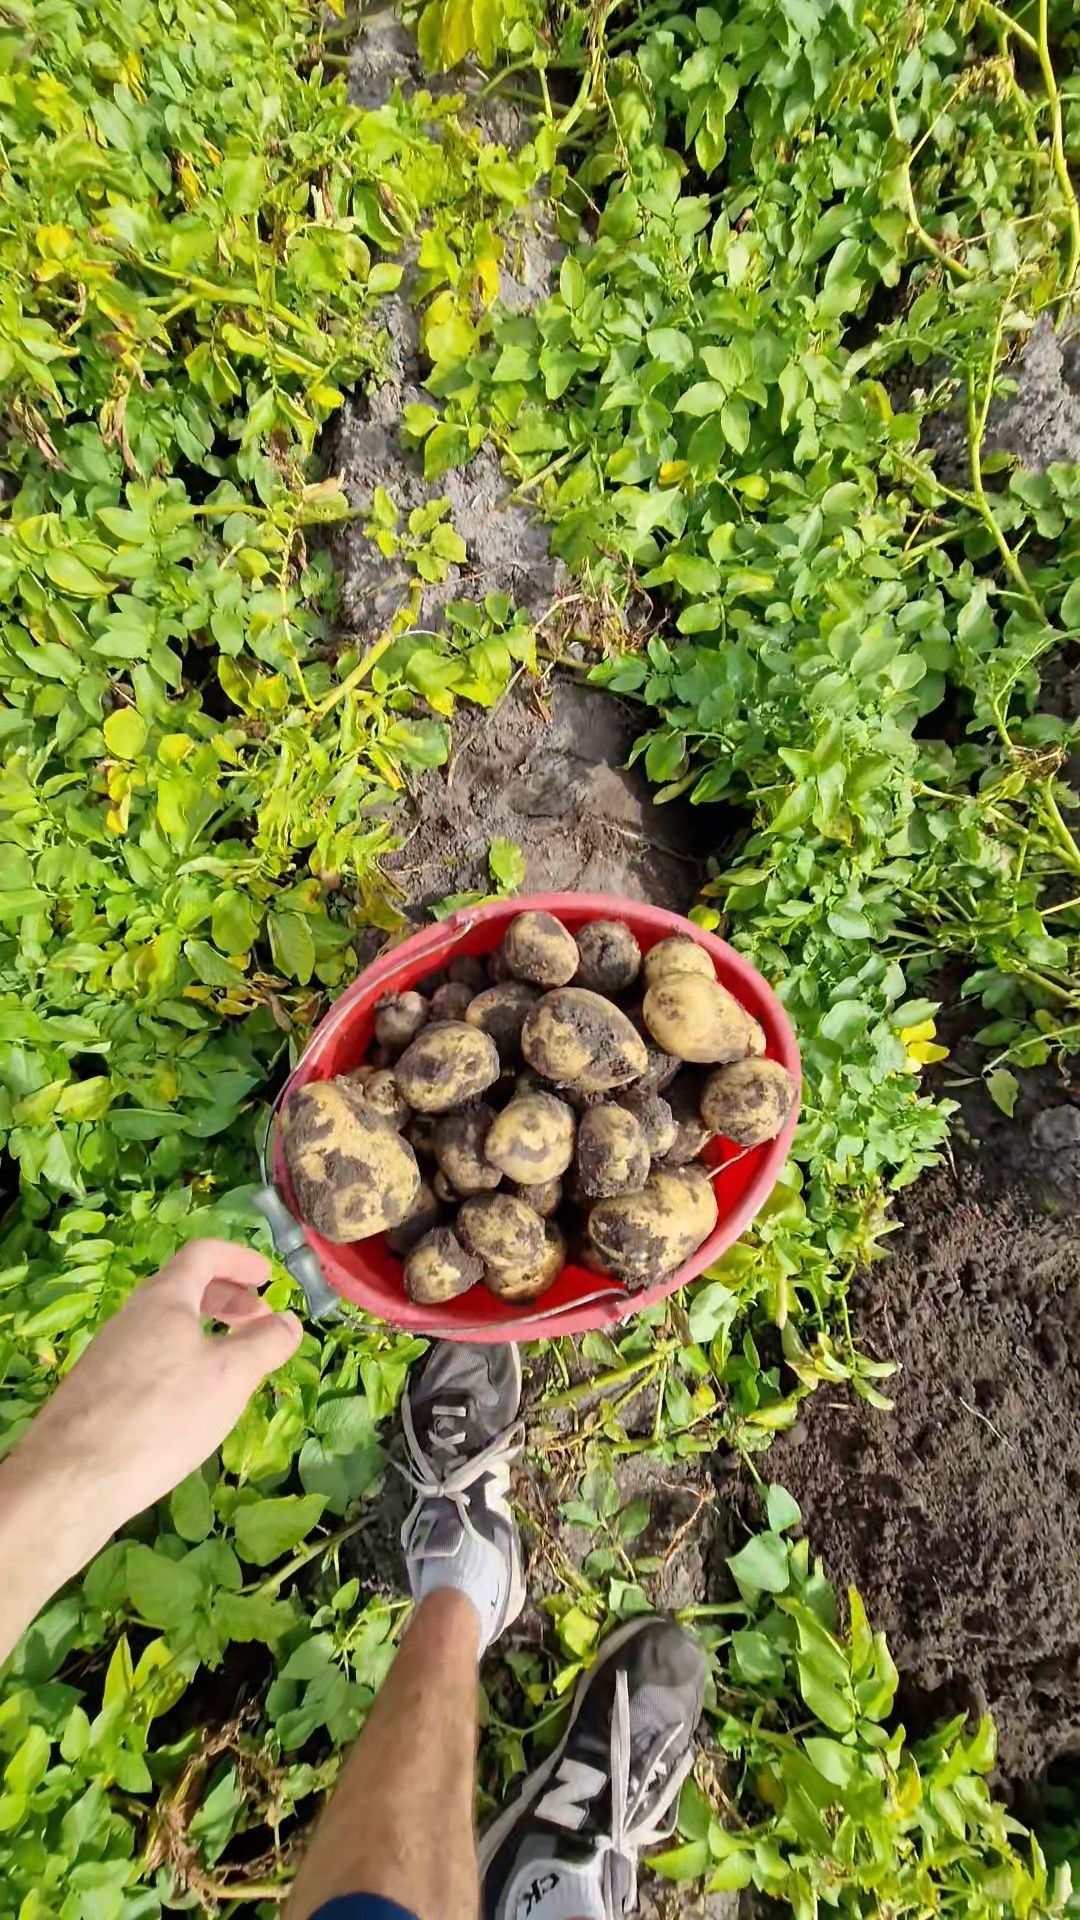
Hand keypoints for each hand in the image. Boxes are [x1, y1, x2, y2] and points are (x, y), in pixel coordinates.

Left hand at [0, 1239, 301, 1659]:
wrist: (74, 1477)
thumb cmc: (162, 1414)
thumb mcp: (230, 1377)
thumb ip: (265, 1345)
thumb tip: (290, 1322)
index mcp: (163, 1299)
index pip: (203, 1255)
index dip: (239, 1259)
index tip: (267, 1277)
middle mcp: (131, 1317)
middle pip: (183, 1289)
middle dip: (227, 1299)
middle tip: (258, 1322)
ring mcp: (110, 1353)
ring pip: (165, 1327)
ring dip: (205, 1333)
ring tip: (231, 1366)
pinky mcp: (99, 1390)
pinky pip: (149, 1358)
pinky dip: (181, 1361)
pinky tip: (192, 1403)